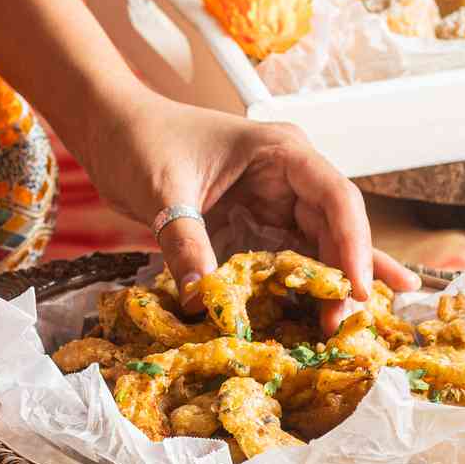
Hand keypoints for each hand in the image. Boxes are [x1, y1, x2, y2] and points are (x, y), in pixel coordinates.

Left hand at [79, 89, 415, 314]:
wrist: (110, 132)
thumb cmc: (140, 141)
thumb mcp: (164, 190)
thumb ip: (185, 242)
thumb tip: (201, 301)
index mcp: (281, 152)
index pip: (336, 198)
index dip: (353, 245)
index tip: (354, 289)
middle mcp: (288, 179)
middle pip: (334, 230)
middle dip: (342, 277)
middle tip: (343, 327)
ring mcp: (272, 205)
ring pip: (316, 250)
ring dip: (329, 288)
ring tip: (351, 332)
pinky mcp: (250, 229)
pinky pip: (282, 263)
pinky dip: (297, 290)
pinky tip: (322, 318)